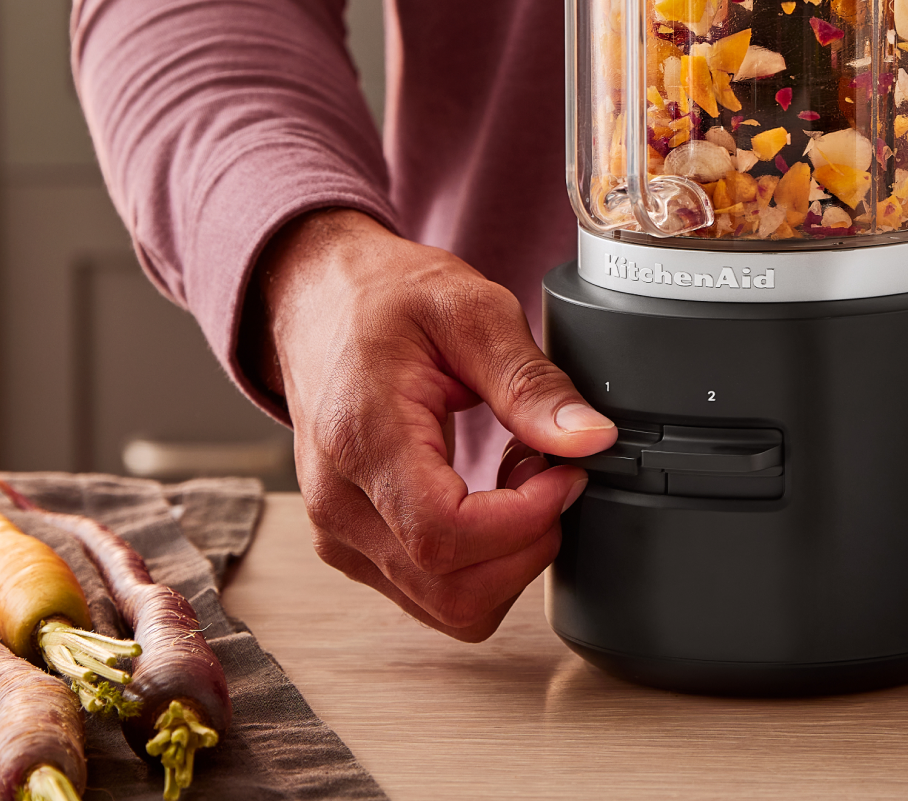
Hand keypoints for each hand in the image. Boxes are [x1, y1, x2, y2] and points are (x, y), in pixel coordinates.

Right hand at [243, 209, 617, 640]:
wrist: (316, 303)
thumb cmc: (383, 299)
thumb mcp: (470, 310)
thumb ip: (531, 381)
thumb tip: (591, 439)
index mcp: (361, 439)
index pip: (445, 536)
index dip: (525, 521)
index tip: (565, 474)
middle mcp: (337, 504)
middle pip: (453, 591)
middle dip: (529, 546)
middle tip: (550, 472)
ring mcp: (339, 535)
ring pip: (448, 607)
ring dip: (509, 558)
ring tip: (519, 479)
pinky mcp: (353, 548)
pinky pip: (433, 594)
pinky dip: (482, 563)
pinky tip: (491, 497)